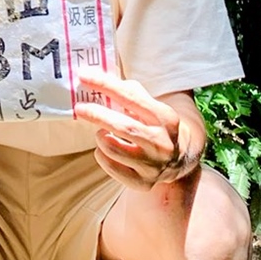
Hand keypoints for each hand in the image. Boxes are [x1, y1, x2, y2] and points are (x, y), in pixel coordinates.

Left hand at [72, 68, 205, 191]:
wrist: (181, 159)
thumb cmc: (156, 124)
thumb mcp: (152, 105)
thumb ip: (130, 93)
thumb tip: (98, 81)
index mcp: (166, 118)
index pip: (131, 98)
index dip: (105, 85)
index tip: (84, 76)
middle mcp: (162, 143)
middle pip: (122, 126)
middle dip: (97, 114)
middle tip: (80, 107)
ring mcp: (153, 166)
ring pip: (111, 148)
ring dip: (101, 136)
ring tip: (103, 132)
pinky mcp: (143, 183)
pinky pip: (110, 167)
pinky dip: (102, 155)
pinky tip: (108, 150)